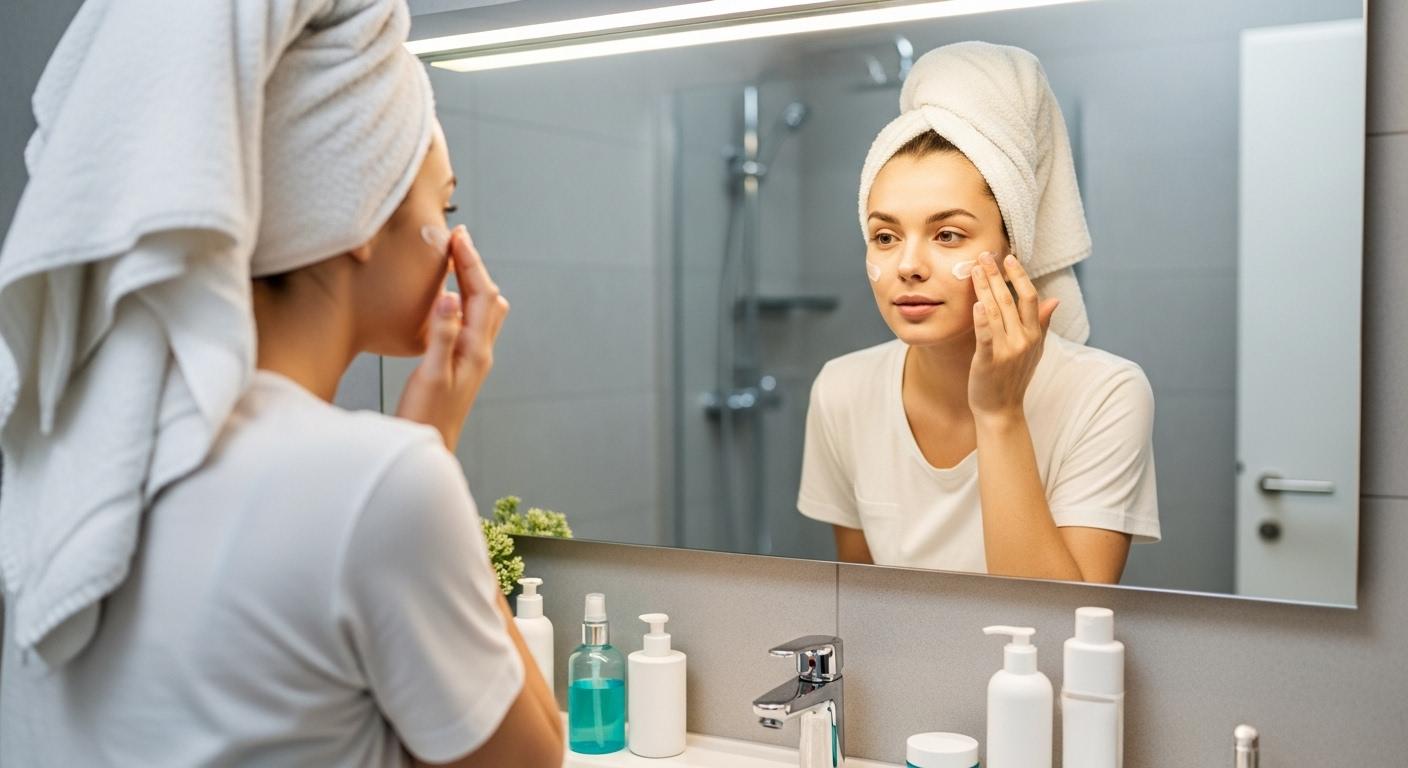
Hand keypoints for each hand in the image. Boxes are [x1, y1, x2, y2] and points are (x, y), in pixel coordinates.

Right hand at [396, 225, 509, 450]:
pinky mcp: (463, 365)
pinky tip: (448, 301)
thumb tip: (451, 297)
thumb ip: (441, 335)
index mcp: (476, 349)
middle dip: (473, 265)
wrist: (431, 449)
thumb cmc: (427, 417)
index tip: (457, 236)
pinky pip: (471, 323)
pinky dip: (463, 301)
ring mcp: (474, 359)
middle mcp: (480, 351)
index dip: (470, 262)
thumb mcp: (430, 374)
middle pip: (487, 297)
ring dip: (472, 282)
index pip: (480, 293)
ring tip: (455, 262)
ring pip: (483, 310)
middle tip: (457, 240)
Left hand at [968, 251, 1058, 421]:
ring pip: (996, 311)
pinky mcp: (989, 361)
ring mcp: (1007, 350)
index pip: (1029, 297)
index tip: (1009, 258)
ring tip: (974, 269)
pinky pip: (986, 336)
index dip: (1019, 275)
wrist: (1002, 410)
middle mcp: (1023, 339)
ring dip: (985, 288)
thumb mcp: (1034, 350)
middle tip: (985, 255)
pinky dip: (982, 319)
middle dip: (997, 275)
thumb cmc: (1014, 377)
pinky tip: (976, 303)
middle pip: (1010, 299)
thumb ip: (1043, 324)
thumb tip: (1055, 300)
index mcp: (1034, 334)